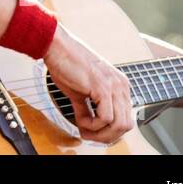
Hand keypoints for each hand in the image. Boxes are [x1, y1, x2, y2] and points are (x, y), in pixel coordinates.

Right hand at [43, 25, 134, 143]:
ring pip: (119, 125)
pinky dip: (93, 125)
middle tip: (88, 135)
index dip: (109, 131)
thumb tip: (87, 127)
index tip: (92, 132)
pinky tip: (81, 120)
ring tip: (84, 129)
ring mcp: (114, 86)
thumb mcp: (80, 91)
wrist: (57, 47)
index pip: (126, 118)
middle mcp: (121, 86)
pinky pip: (106, 118)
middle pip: (126, 125)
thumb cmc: (66, 64)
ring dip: (100, 133)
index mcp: (119, 85)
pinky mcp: (103, 88)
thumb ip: (87, 109)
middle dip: (106, 136)